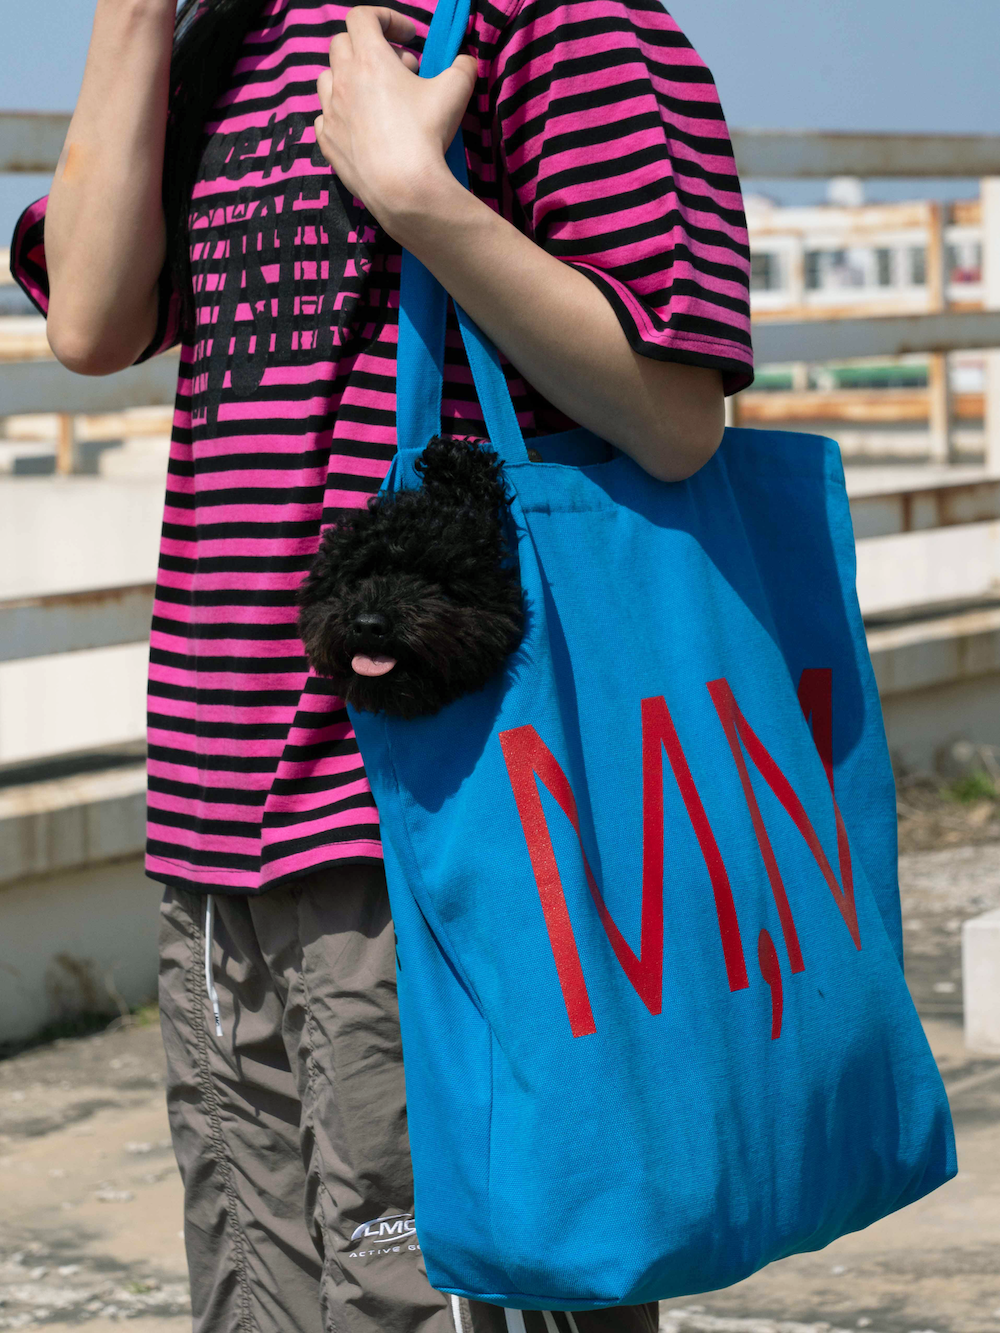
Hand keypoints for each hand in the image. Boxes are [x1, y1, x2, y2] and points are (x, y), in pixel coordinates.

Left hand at [314, 7, 476, 236]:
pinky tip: (360, 125)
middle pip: (342, 44)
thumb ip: (462, 67)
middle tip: (400, 69)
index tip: (409, 37)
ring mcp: (330, 112)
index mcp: (369, 59)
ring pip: (327, 78)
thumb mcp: (455, 92)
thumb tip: (464, 62)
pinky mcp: (328, 142)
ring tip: (374, 96)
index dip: (387, 18)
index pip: (363, 16)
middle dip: (370, 47)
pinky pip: (324, 116)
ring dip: (349, 78)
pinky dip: (340, 113)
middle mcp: (343, 80)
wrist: (403, 190)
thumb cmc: (426, 135)